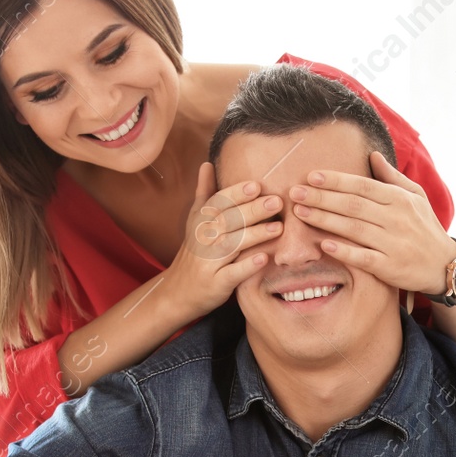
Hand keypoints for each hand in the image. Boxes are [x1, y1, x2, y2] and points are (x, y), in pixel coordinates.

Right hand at [160, 162, 281, 318]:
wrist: (177, 292)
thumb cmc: (195, 253)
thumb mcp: (195, 222)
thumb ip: (205, 194)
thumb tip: (207, 164)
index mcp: (201, 222)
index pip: (218, 204)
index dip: (236, 194)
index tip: (257, 185)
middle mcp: (202, 239)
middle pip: (227, 221)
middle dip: (252, 211)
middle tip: (276, 202)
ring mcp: (208, 262)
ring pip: (231, 245)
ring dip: (254, 235)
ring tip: (278, 228)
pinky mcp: (215, 284)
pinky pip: (232, 274)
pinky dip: (247, 266)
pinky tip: (263, 258)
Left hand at [289, 150, 455, 297]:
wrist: (445, 265)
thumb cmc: (425, 227)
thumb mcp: (416, 197)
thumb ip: (392, 177)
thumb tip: (372, 155)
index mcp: (400, 199)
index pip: (362, 185)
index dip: (336, 181)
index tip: (311, 176)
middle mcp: (397, 219)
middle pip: (353, 205)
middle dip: (321, 198)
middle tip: (295, 193)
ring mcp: (394, 244)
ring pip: (354, 229)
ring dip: (325, 220)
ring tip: (301, 213)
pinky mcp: (391, 267)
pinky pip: (363, 258)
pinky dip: (344, 251)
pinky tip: (324, 245)